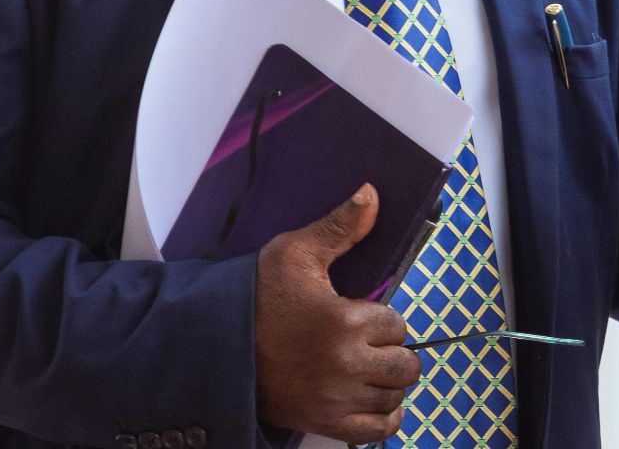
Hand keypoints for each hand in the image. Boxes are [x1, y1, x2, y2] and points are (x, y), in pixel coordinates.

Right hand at [255, 185, 420, 443]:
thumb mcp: (295, 254)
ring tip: (367, 368)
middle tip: (369, 344)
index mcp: (345, 321)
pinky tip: (371, 399)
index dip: (384, 320)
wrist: (214, 348)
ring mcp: (335, 398)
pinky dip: (383, 418)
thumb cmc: (255, 298)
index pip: (398, 325)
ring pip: (394, 397)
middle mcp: (346, 364)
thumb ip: (339, 227)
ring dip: (387, 383)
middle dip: (392, 351)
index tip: (362, 317)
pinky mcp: (324, 423)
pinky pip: (376, 432)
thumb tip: (371, 193)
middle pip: (405, 364)